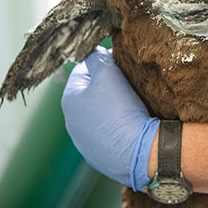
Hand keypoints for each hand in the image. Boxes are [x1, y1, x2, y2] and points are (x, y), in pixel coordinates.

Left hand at [61, 46, 158, 190]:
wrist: (137, 151)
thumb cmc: (120, 110)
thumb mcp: (108, 74)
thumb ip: (97, 57)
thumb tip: (93, 51)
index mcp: (69, 100)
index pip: (83, 70)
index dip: (103, 64)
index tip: (120, 66)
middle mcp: (71, 123)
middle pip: (91, 93)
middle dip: (107, 87)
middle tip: (128, 85)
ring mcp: (84, 143)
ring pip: (99, 115)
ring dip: (112, 108)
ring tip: (132, 106)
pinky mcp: (100, 156)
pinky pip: (109, 134)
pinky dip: (118, 127)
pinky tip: (131, 125)